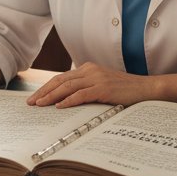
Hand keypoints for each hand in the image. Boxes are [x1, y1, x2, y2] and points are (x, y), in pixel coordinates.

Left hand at [27, 61, 154, 108]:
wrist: (146, 89)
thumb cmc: (124, 90)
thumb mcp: (102, 86)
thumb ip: (86, 88)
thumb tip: (65, 100)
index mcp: (88, 68)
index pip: (61, 78)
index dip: (46, 87)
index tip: (34, 98)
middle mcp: (90, 70)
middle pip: (60, 80)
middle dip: (43, 92)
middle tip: (31, 103)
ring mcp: (97, 78)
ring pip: (68, 87)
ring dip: (51, 96)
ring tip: (40, 105)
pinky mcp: (104, 88)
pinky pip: (82, 94)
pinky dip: (69, 100)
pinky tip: (59, 106)